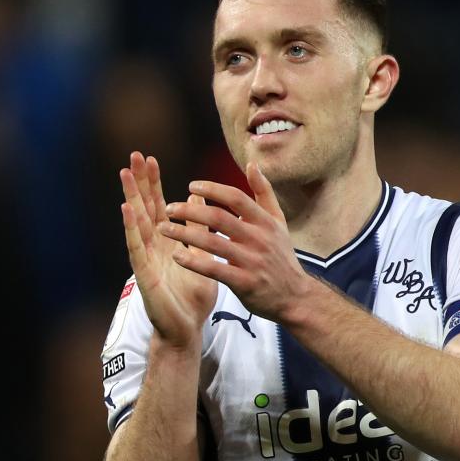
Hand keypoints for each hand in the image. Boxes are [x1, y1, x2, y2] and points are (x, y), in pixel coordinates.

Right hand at [120, 152, 217, 347]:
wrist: (187, 330)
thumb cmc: (193, 296)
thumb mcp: (202, 255)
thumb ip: (198, 228)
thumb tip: (198, 198)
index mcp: (168, 241)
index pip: (158, 205)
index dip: (153, 183)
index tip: (150, 158)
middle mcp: (153, 246)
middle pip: (145, 207)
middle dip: (139, 182)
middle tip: (134, 155)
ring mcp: (146, 259)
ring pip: (137, 223)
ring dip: (131, 197)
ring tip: (124, 174)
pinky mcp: (144, 274)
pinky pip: (137, 247)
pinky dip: (131, 228)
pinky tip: (127, 210)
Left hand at [157, 162, 311, 322]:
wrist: (295, 296)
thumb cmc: (281, 256)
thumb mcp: (278, 221)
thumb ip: (264, 193)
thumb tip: (251, 164)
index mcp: (265, 221)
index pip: (236, 198)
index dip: (212, 189)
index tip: (191, 185)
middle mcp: (259, 238)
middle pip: (220, 217)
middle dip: (191, 210)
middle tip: (170, 208)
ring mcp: (252, 261)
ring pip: (213, 242)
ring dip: (185, 233)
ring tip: (164, 228)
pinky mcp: (244, 283)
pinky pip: (215, 269)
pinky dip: (194, 262)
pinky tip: (177, 256)